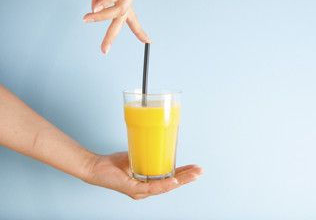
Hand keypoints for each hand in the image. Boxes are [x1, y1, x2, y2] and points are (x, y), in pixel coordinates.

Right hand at [83, 0, 150, 53]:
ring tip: (87, 19)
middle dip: (112, 35)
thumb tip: (95, 11)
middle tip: (104, 50)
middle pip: (123, 18)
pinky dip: (105, 1)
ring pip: (118, 8)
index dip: (138, 31)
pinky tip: (95, 9)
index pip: (131, 18)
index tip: (148, 41)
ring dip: (101, 16)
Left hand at [84, 152, 203, 199]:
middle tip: (200, 171)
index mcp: (147, 183)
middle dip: (187, 178)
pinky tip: (174, 181)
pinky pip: (152, 188)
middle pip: (170, 185)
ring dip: (181, 180)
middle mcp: (145, 190)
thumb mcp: (136, 157)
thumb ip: (148, 156)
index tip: (195, 168)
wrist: (96, 167)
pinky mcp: (133, 189)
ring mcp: (139, 192)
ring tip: (193, 175)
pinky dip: (164, 184)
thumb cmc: (114, 164)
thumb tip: (160, 143)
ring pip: (164, 187)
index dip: (183, 175)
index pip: (169, 179)